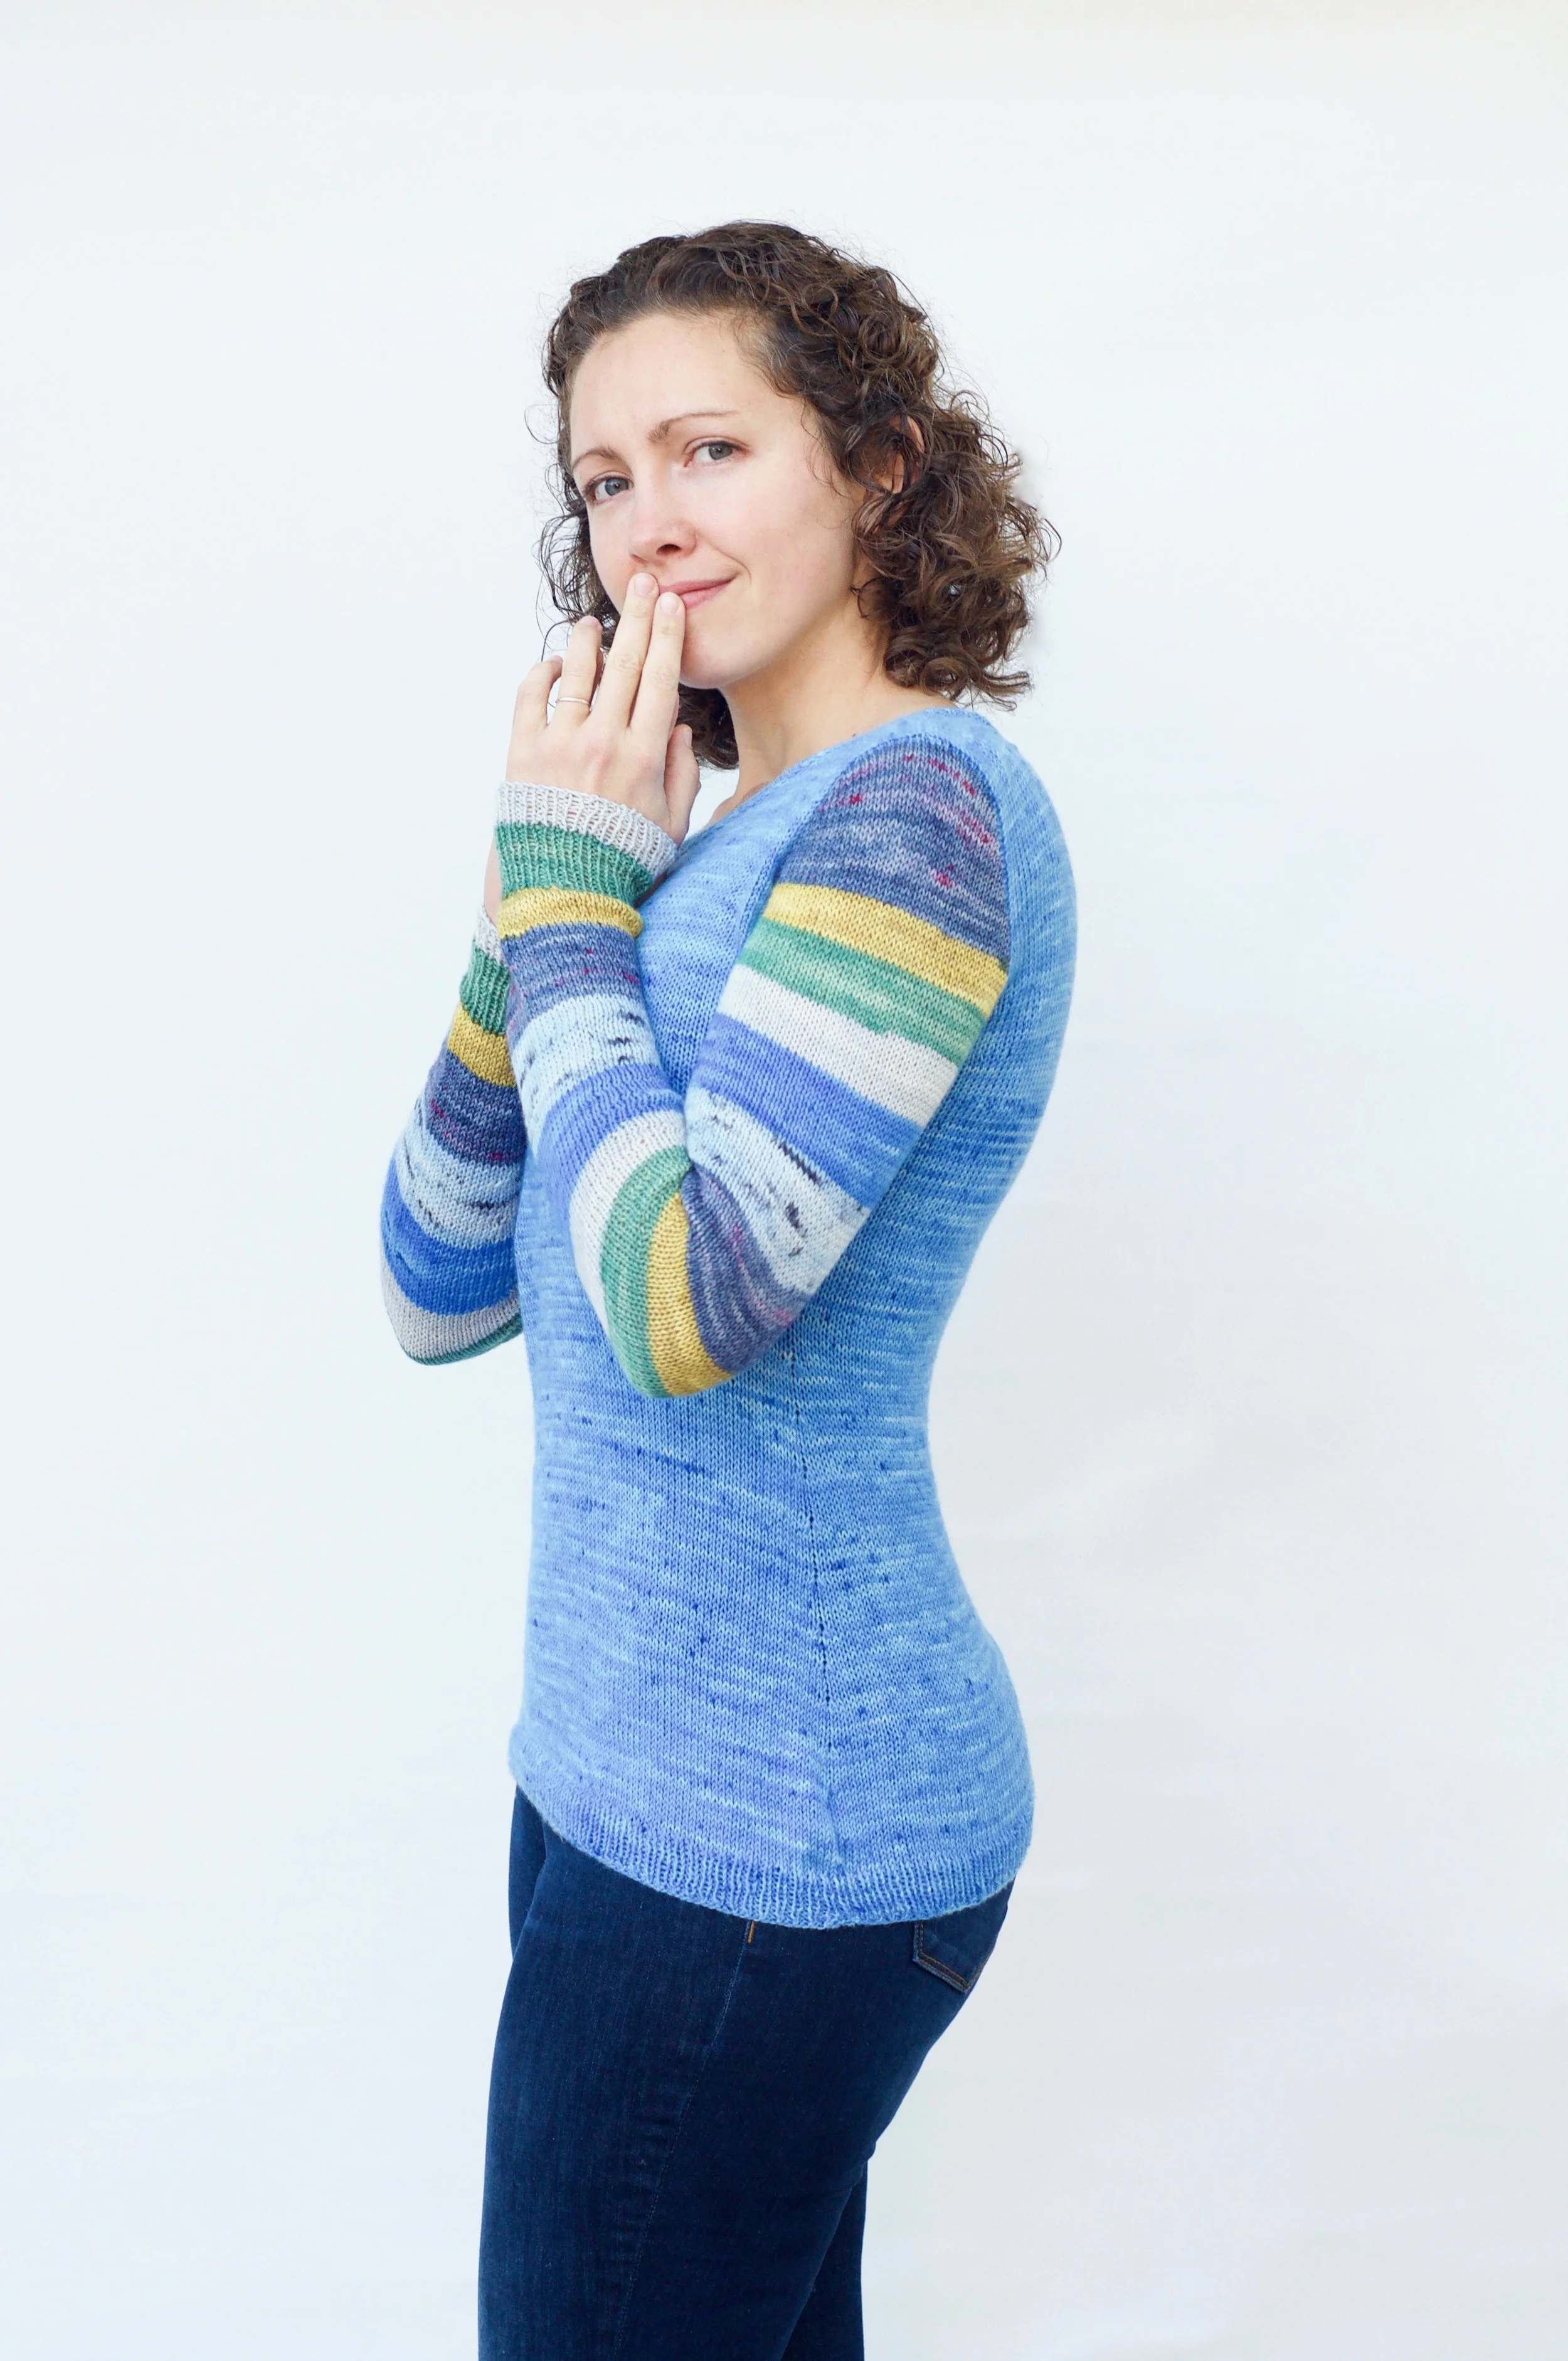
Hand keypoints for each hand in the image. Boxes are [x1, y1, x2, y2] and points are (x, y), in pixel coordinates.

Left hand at [504, 572, 701, 844]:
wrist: (562, 891)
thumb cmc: (621, 861)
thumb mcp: (670, 826)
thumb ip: (682, 775)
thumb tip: (678, 725)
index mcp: (645, 757)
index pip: (661, 681)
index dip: (667, 638)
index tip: (672, 605)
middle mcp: (604, 742)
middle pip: (625, 664)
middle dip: (638, 618)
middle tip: (644, 584)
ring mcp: (561, 744)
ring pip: (578, 673)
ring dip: (588, 640)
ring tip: (594, 622)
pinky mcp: (524, 752)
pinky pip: (532, 696)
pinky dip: (544, 673)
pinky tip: (556, 665)